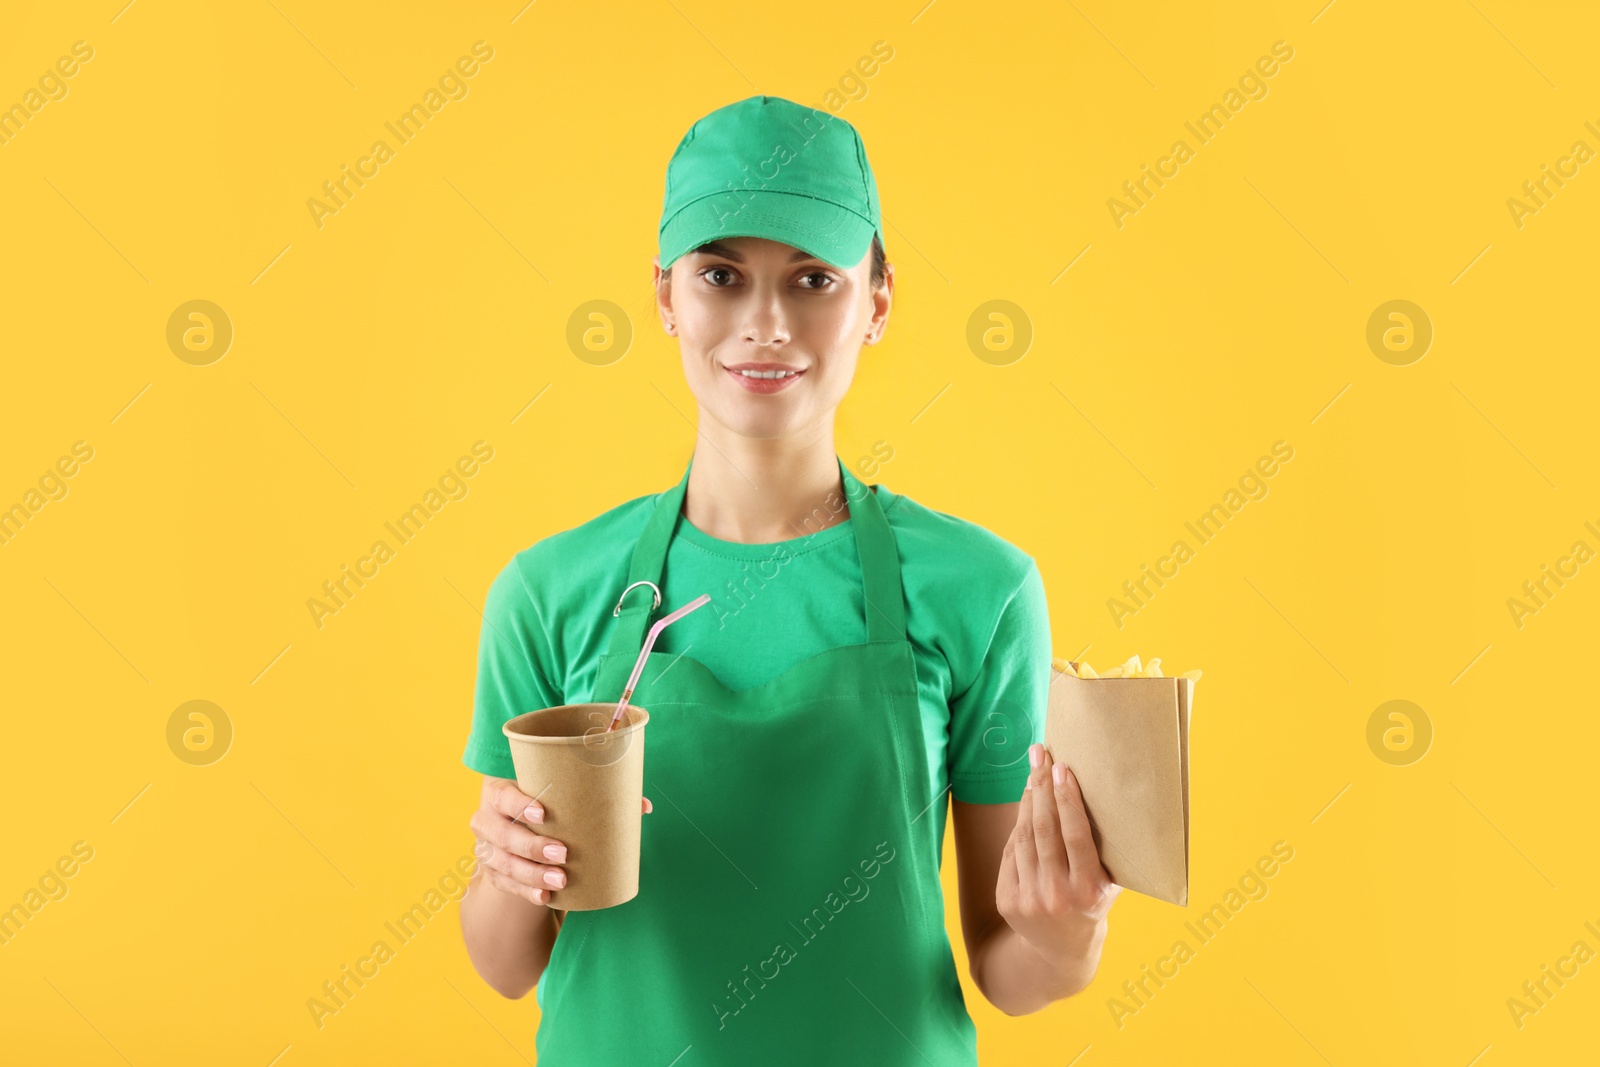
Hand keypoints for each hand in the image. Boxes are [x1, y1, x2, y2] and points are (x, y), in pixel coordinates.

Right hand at [469, 777, 651, 904]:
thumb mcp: (560, 797)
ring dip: (532, 874)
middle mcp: (487, 821)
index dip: (520, 804)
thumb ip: (597, 796)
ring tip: (560, 879)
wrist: (520, 832)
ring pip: (504, 864)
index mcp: (500, 793)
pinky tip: (545, 897)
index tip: (544, 812)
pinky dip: (526, 892)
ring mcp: (487, 850)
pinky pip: (507, 886)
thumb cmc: (547, 807)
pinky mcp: (494, 874)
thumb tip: (643, 806)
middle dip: (532, 846)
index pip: (503, 796)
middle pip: (504, 835)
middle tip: (563, 853)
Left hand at [996, 743, 1120, 966]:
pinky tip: (1027, 804)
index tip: (1063, 767)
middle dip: (1043, 787)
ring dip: (1028, 800)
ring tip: (1034, 773)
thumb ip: (1103, 849)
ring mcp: (1029, 898)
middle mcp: (1056, 896)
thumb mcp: (1108, 883)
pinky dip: (1019, 825)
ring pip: (1024, 836)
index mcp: (1088, 891)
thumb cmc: (1092, 905)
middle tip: (1041, 755)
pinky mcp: (1007, 899)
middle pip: (1045, 829)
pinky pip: (1011, 851)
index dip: (1068, 799)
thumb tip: (1098, 793)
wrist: (1061, 953)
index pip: (1075, 835)